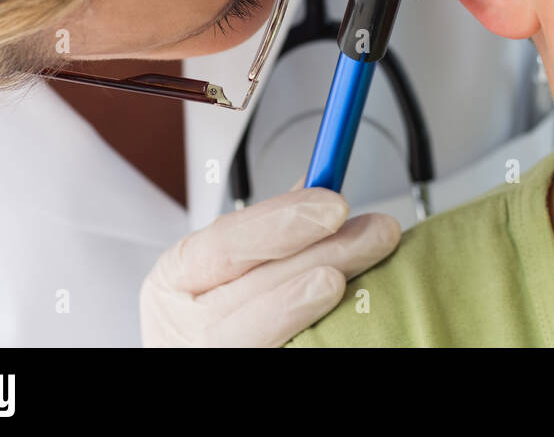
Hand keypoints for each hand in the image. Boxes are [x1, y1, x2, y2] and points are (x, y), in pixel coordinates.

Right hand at [140, 185, 400, 346]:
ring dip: (309, 299)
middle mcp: (185, 322)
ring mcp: (207, 355)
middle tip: (376, 232)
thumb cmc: (205, 309)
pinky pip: (283, 352)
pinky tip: (340, 322)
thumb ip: (267, 227)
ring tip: (346, 277)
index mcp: (176, 277)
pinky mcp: (236, 371)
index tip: (336, 204)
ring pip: (261, 330)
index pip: (226, 241)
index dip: (283, 220)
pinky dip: (312, 335)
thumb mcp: (217, 265)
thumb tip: (322, 181)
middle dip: (323, 252)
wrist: (189, 349)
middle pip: (257, 285)